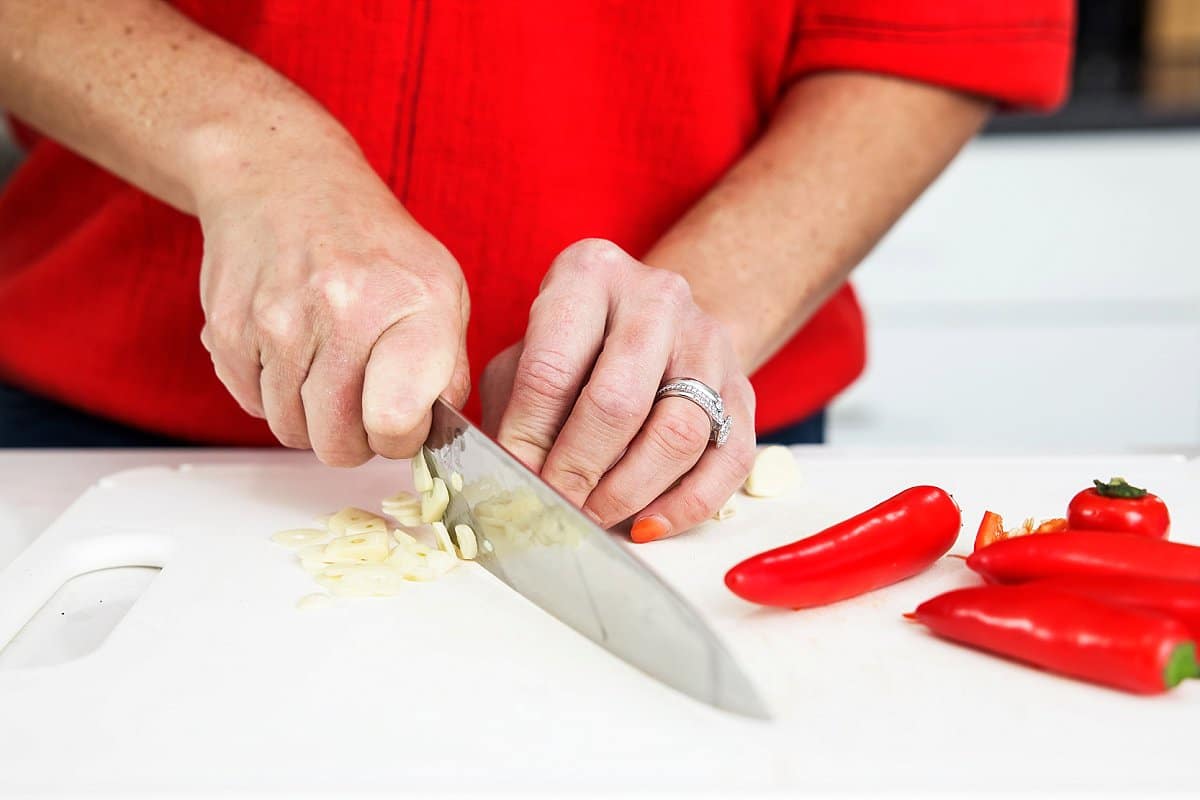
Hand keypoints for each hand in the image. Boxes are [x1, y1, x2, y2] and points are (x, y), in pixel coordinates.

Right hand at [195, 133, 469, 465]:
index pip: (397, 421)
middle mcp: (344, 308)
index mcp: (412, 303)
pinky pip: (252, 405)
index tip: (400, 423)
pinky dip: (271, 395)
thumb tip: (435, 435)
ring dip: (310, 418)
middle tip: (360, 406)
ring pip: (292, 430)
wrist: (283, 178)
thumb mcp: (440, 288)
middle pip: (338, 441)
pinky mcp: (228, 328)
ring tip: (326, 371)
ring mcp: (279, 320)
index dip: (400, 439)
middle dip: (353, 440)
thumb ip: (447, 367)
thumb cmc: (372, 243)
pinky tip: (289, 353)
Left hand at [480, 239, 755, 540]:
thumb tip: (505, 479)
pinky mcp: (744, 392)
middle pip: (619, 402)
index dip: (528, 437)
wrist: (656, 321)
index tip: (515, 480)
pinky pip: (727, 462)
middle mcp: (658, 299)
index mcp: (590, 275)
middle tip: (555, 506)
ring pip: (679, 434)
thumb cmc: (575, 345)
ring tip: (593, 516)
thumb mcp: (528, 353)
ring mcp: (710, 344)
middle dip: (579, 469)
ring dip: (628, 492)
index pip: (551, 368)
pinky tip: (644, 525)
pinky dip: (683, 507)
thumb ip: (512, 407)